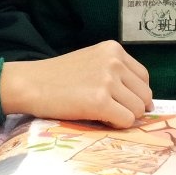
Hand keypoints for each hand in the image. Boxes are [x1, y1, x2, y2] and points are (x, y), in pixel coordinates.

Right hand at [0, 41, 152, 127]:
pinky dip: (116, 125)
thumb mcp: (92, 61)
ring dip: (124, 117)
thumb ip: (116, 72)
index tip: (121, 101)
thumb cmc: (59, 76)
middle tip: (111, 111)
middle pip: (144, 95)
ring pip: (137, 110)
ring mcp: (108, 81)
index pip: (143, 77)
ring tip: (103, 114)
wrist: (31, 83)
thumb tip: (145, 101)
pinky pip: (125, 121)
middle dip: (132, 107)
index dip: (135, 93)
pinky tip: (99, 119)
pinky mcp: (100, 101)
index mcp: (114, 49)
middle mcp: (114, 62)